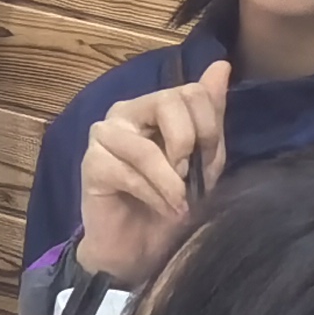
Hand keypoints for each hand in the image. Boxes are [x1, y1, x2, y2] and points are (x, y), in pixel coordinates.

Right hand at [75, 61, 228, 290]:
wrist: (141, 249)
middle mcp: (124, 113)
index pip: (192, 92)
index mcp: (153, 106)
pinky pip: (130, 173)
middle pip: (169, 102)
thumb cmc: (172, 203)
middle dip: (190, 145)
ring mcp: (103, 137)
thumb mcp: (203, 158)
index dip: (210, 128)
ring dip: (172, 182)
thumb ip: (210, 114)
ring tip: (180, 204)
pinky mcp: (91, 165)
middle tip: (190, 178)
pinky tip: (163, 208)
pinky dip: (154, 195)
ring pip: (148, 146)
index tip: (210, 162)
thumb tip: (222, 65)